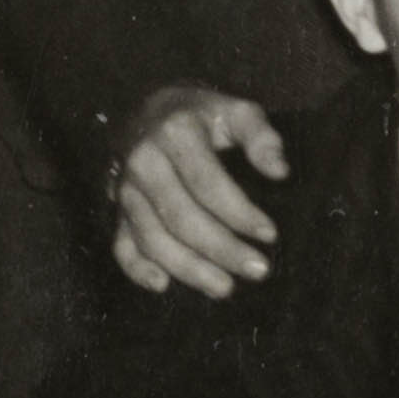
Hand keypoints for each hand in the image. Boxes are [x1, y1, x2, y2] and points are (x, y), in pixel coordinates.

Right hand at [109, 84, 287, 296]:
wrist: (146, 111)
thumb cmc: (202, 114)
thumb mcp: (236, 110)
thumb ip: (261, 137)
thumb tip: (281, 172)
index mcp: (176, 135)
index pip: (208, 183)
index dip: (239, 212)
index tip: (269, 234)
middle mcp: (144, 164)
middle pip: (181, 217)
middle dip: (220, 249)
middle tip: (257, 270)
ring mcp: (126, 190)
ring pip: (152, 238)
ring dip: (188, 268)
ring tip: (224, 287)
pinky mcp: (117, 210)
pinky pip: (121, 244)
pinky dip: (136, 269)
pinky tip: (163, 285)